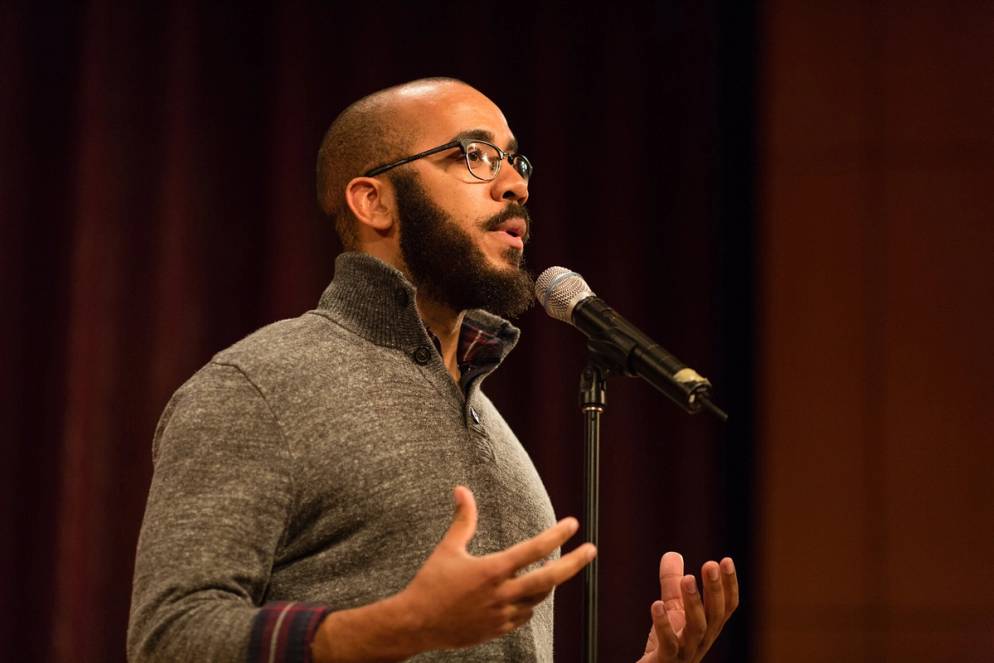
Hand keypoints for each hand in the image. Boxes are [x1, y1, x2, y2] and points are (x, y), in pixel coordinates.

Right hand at [400, 486, 595, 651]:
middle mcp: (502, 594)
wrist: (416, 624)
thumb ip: (463, 519)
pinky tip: (525, 595)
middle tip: (591, 550)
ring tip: (553, 570)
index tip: (573, 524)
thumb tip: (462, 489)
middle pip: (549, 579)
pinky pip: (523, 616)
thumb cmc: (430, 583)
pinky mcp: (497, 630)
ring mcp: (502, 615)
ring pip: (538, 599)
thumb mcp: (448, 548)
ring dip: (548, 584)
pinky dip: (529, 603)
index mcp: (492, 570)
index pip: (533, 550)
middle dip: (574, 564)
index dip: (556, 535)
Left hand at [637, 552, 738, 662]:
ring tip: (687, 578)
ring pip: (697, 627)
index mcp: (709, 625)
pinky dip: (663, 624)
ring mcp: (687, 650)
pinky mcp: (667, 659)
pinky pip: (668, 643)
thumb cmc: (669, 641)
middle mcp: (703, 638)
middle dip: (715, 589)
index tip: (726, 560)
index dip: (729, 585)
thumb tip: (672, 553)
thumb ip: (672, 582)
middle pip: (715, 614)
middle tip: (710, 564)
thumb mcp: (672, 607)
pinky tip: (656, 604)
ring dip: (694, 602)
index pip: (726, 606)